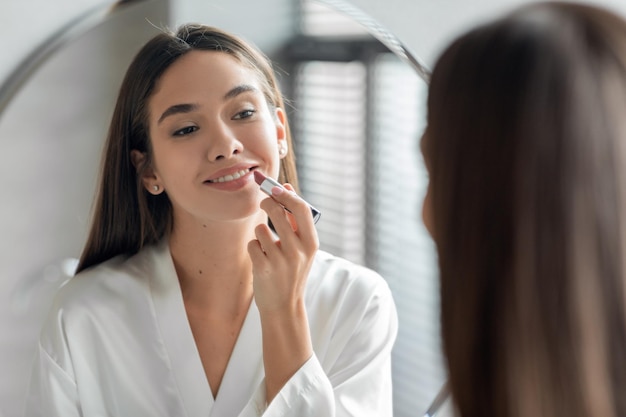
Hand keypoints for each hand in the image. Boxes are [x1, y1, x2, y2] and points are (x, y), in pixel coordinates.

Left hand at [247, 183, 318, 312]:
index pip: (302, 208)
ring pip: (261, 229)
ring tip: (267, 248)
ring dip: (260, 234)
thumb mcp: (302, 248)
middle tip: (263, 203)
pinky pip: (252, 244)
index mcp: (311, 243)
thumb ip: (294, 220)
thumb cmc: (292, 272)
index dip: (287, 194)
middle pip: (277, 212)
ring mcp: (281, 260)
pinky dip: (254, 248)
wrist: (284, 307)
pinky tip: (261, 260)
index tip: (275, 187)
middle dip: (267, 204)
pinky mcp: (264, 268)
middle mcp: (299, 250)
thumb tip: (286, 187)